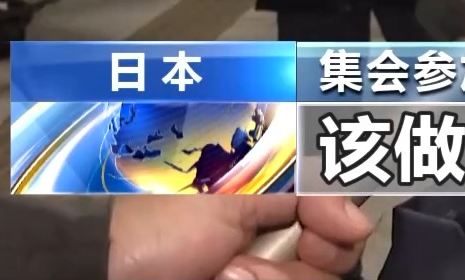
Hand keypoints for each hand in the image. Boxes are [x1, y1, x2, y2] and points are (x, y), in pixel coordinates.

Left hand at [107, 194, 372, 279]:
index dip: (341, 228)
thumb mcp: (238, 192)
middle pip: (335, 259)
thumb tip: (359, 225)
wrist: (105, 270)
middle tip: (254, 257)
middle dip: (305, 260)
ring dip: (273, 278)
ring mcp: (264, 272)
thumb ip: (307, 195)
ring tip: (225, 273)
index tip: (328, 233)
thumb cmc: (164, 220)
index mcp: (279, 199)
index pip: (343, 217)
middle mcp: (278, 238)